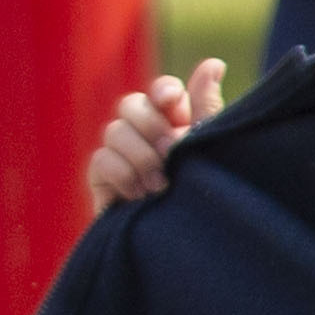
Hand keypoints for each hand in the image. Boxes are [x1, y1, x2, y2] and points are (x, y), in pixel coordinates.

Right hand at [87, 59, 223, 210]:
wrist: (188, 252)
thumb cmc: (206, 198)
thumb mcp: (211, 150)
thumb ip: (208, 108)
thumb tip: (214, 63)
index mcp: (178, 124)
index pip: (161, 91)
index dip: (163, 91)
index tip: (171, 103)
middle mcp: (146, 136)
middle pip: (130, 104)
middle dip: (150, 126)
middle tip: (172, 154)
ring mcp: (121, 157)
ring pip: (113, 130)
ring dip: (140, 155)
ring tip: (161, 185)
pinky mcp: (101, 182)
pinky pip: (100, 160)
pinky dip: (121, 174)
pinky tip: (141, 195)